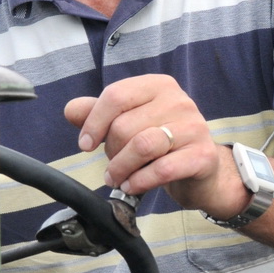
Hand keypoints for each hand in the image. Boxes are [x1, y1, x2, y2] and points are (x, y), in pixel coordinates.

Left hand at [64, 76, 253, 220]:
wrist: (200, 170)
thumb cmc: (161, 144)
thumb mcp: (129, 123)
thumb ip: (99, 114)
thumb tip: (71, 110)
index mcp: (158, 86)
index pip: (116, 95)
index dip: (94, 122)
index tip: (85, 144)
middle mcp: (179, 100)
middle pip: (125, 125)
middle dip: (111, 152)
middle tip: (112, 167)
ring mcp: (194, 127)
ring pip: (142, 145)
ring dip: (121, 168)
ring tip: (117, 179)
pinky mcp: (203, 155)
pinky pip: (162, 169)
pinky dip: (140, 181)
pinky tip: (133, 186)